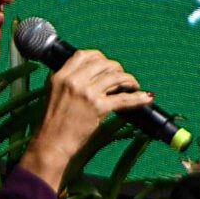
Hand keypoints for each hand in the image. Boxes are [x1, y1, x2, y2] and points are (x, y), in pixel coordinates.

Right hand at [19, 49, 152, 193]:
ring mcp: (87, 93)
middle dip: (117, 69)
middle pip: (103, 63)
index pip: (84, 55)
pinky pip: (124, 98)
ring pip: (116, 77)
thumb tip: (94, 74)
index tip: (107, 65)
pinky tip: (147, 97)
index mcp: (61, 76)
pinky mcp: (98, 107)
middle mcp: (74, 81)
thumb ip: (71, 81)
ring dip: (129, 80)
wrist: (52, 143)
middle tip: (122, 79)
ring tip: (133, 86)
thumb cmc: (54, 122)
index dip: (100, 57)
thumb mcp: (55, 93)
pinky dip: (139, 98)